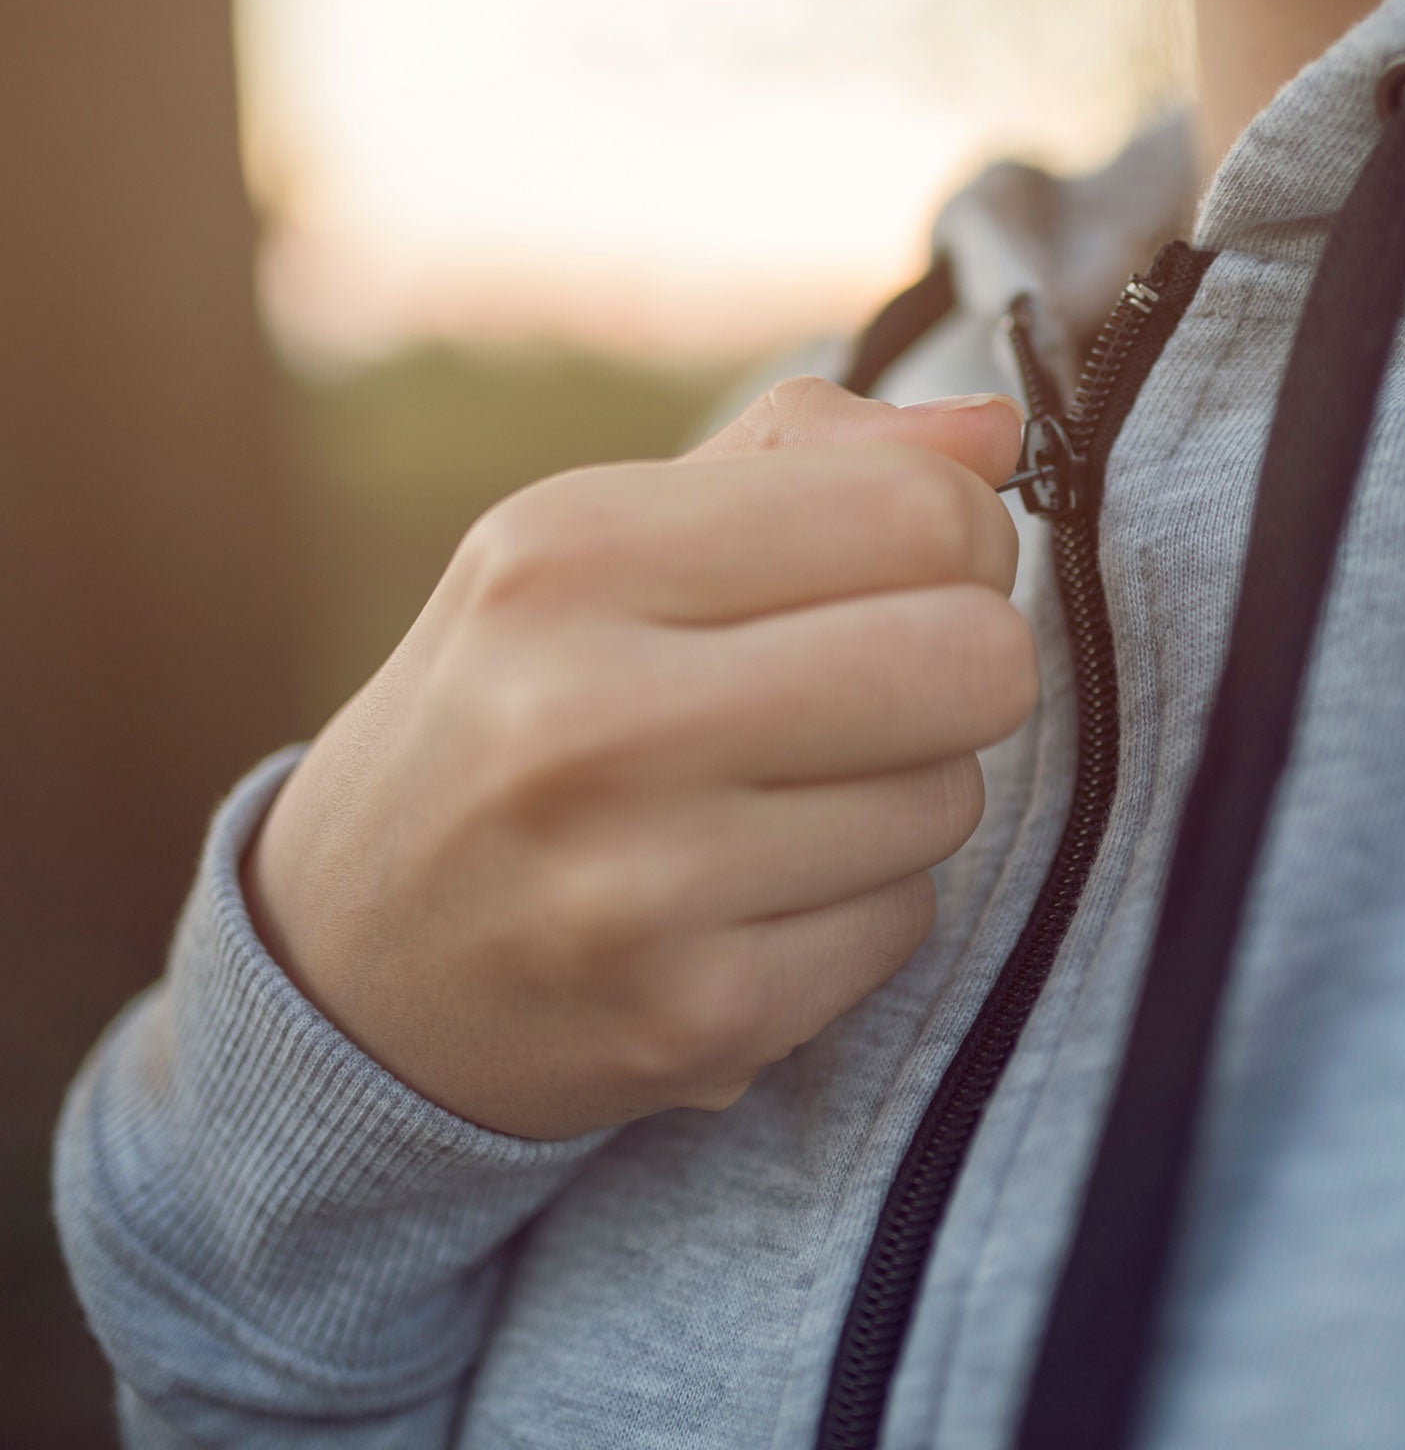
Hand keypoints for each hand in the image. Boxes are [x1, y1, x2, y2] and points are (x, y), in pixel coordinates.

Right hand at [244, 375, 1035, 1138]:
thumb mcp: (593, 543)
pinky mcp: (694, 1020)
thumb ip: (800, 460)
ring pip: (952, 797)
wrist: (352, 956)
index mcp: (566, 556)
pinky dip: (860, 898)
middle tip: (881, 678)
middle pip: (975, 660)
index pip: (917, 509)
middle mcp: (588, 719)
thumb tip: (998, 437)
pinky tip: (751, 894)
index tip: (903, 567)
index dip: (956, 535)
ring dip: (901, 786)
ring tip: (774, 794)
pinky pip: (909, 920)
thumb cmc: (505, 709)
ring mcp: (637, 887)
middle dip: (963, 661)